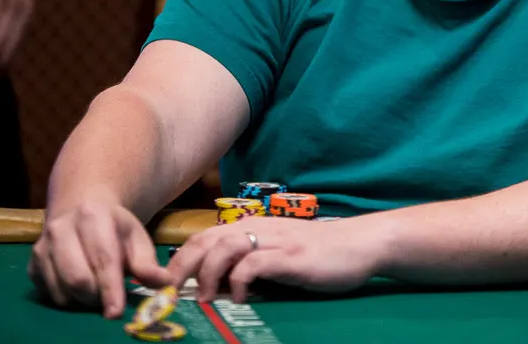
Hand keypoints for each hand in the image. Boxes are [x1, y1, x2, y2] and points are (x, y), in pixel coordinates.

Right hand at [28, 199, 172, 317]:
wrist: (83, 209)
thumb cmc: (115, 229)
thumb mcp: (136, 237)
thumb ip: (148, 262)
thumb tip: (164, 283)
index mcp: (93, 215)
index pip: (102, 259)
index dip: (110, 289)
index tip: (116, 312)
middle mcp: (61, 228)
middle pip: (77, 278)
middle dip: (96, 296)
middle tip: (110, 298)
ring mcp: (42, 246)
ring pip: (60, 290)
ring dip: (81, 301)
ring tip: (97, 290)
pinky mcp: (31, 263)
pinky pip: (47, 294)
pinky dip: (66, 299)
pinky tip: (79, 289)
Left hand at [167, 216, 384, 302]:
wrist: (360, 244)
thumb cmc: (320, 254)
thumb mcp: (280, 255)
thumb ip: (252, 264)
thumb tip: (220, 289)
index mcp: (253, 228)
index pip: (205, 237)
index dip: (181, 259)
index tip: (167, 284)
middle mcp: (259, 229)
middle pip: (206, 239)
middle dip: (182, 266)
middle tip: (170, 293)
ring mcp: (275, 241)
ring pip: (224, 247)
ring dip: (207, 273)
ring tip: (203, 298)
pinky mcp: (290, 257)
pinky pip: (253, 264)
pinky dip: (239, 281)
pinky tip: (241, 298)